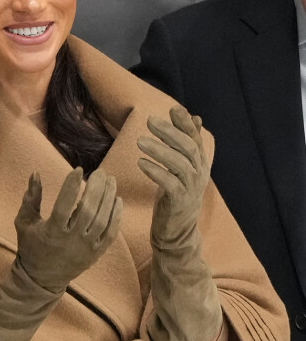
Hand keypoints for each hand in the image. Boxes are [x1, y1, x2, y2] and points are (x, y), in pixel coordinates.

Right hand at [0, 167, 121, 340]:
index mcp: (52, 231)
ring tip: (111, 180)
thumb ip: (31, 197)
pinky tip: (118, 199)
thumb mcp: (24, 222)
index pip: (64, 205)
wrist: (41, 279)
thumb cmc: (31, 247)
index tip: (78, 169)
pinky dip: (116, 216)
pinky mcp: (96, 254)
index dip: (72, 186)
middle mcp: (71, 240)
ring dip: (108, 198)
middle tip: (100, 172)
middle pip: (88, 210)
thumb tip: (35, 173)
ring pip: (102, 220)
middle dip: (96, 188)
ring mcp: (86, 248)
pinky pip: (110, 234)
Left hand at [137, 105, 209, 246]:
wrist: (177, 231)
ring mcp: (191, 188)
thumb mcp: (182, 168)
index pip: (195, 139)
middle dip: (169, 132)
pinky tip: (141, 163)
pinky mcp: (179, 202)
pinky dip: (155, 171)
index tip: (172, 109)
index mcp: (200, 164)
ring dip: (159, 150)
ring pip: (179, 164)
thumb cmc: (177, 195)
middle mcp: (199, 174)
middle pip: (187, 148)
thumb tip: (194, 116)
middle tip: (149, 120)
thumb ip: (186, 144)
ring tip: (139, 141)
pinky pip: (169, 184)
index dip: (184, 123)